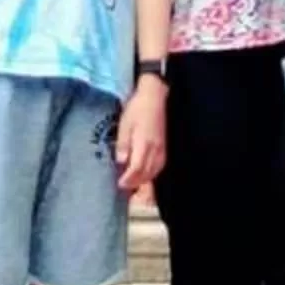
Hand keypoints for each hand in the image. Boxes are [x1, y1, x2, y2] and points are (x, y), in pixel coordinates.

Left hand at [115, 78, 167, 196]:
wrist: (155, 98)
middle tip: (123, 187)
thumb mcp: (124, 124)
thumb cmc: (137, 109)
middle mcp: (155, 149)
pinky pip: (159, 166)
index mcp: (144, 143)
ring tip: (133, 184)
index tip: (119, 184)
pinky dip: (152, 174)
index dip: (128, 179)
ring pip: (154, 172)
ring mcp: (162, 149)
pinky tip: (145, 174)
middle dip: (135, 183)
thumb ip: (123, 145)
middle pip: (146, 173)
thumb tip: (121, 162)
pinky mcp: (164, 148)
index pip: (137, 168)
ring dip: (144, 180)